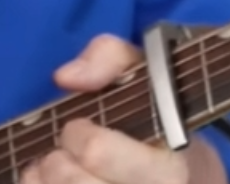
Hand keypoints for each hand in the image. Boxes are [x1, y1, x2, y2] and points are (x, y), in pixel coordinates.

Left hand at [19, 34, 225, 183]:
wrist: (186, 178)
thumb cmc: (157, 122)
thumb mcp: (145, 76)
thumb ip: (109, 58)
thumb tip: (67, 77)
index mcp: (169, 168)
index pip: (95, 151)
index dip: (76, 133)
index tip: (80, 127)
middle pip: (71, 183)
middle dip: (56, 162)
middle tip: (64, 153)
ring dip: (43, 182)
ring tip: (54, 169)